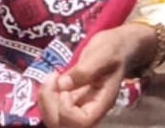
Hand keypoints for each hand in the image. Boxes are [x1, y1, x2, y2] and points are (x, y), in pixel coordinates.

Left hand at [39, 23, 156, 127]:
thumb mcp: (103, 54)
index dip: (67, 110)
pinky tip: (52, 80)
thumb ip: (85, 70)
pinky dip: (46, 96)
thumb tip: (62, 85)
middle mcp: (90, 109)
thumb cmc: (115, 48)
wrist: (118, 45)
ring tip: (51, 78)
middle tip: (52, 79)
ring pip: (55, 119)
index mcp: (103, 101)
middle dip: (50, 104)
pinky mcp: (71, 100)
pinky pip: (54, 108)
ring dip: (46, 100)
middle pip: (64, 125)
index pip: (82, 122)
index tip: (66, 89)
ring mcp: (80, 106)